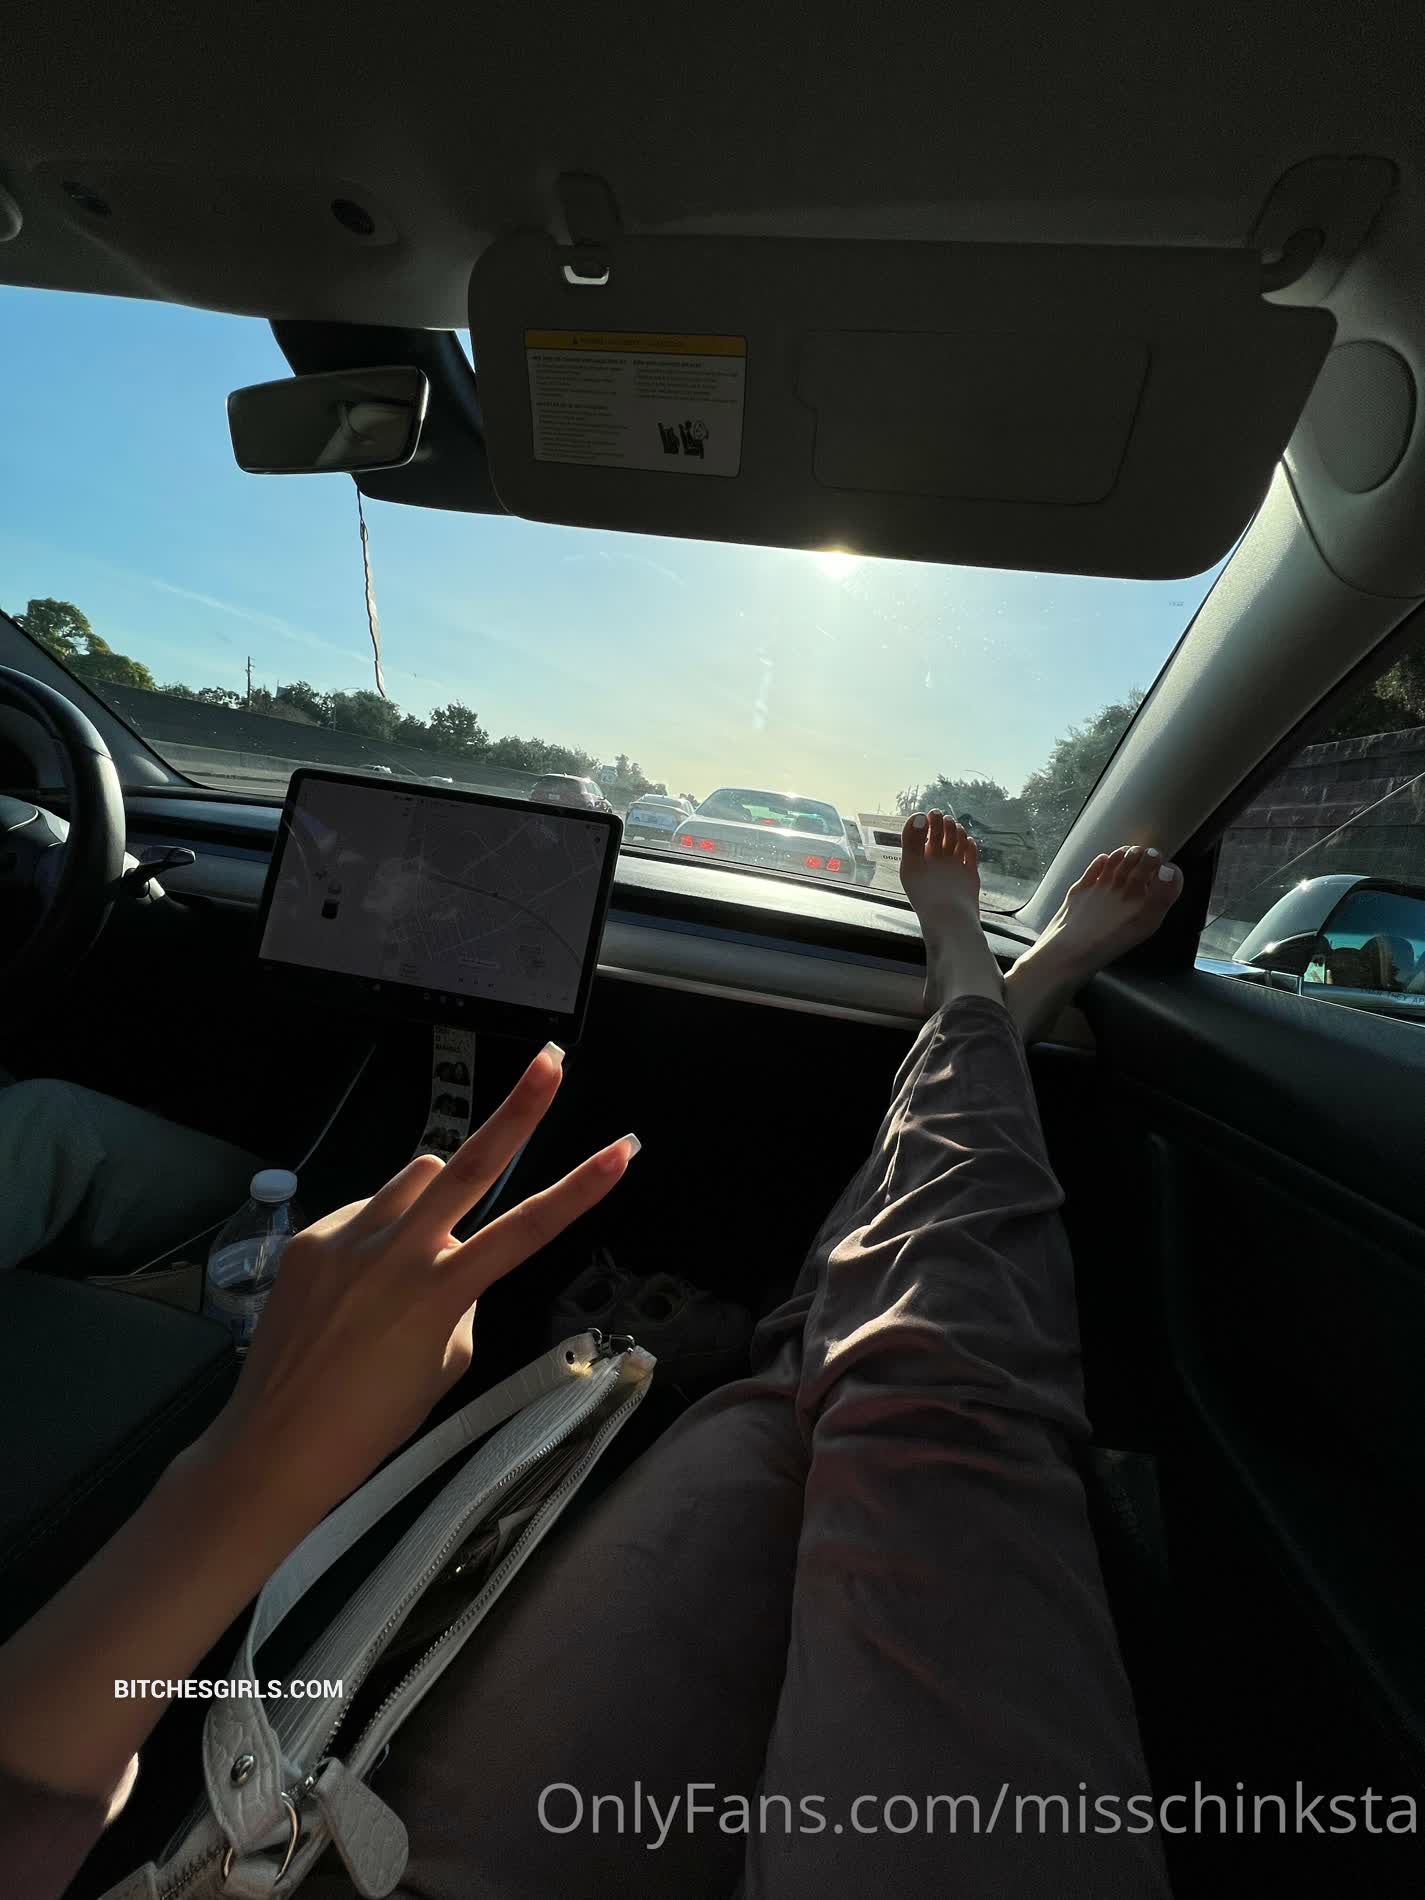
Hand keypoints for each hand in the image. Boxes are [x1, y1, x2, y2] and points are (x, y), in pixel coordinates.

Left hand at [197, 1042, 636, 1536]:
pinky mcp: (308, 1238)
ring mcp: (346, 1237)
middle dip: (518, 1109)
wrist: (273, 1447)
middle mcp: (396, 1250)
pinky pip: (363, 1212)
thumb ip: (460, 1300)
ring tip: (408, 1258)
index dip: (582, 1186)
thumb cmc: (374, 1423)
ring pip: (414, 1180)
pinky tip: (352, 1286)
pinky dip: (376, 1234)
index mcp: (441, 1291)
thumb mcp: (445, 1364)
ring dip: (431, 1198)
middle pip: (469, 1162)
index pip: (530, 1228)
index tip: (623, 1148)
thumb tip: (452, 1259)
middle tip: (551, 1060)